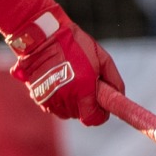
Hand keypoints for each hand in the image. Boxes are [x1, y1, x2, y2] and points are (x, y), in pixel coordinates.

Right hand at [7, 8, 123, 125]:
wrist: (42, 36)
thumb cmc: (74, 44)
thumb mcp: (101, 57)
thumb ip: (113, 79)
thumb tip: (118, 94)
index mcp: (83, 91)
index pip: (93, 119)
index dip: (100, 114)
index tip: (101, 106)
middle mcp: (65, 98)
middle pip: (79, 116)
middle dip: (85, 106)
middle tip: (85, 88)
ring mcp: (49, 98)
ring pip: (64, 112)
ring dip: (70, 103)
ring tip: (70, 83)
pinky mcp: (36, 95)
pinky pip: (50, 106)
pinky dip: (56, 100)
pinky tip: (57, 83)